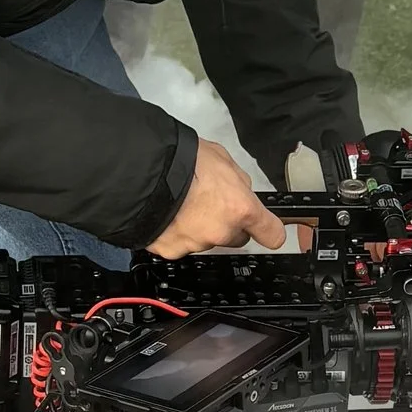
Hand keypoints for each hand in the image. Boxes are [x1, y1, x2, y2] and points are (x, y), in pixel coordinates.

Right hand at [147, 137, 286, 257]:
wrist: (141, 172)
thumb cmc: (180, 160)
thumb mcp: (221, 159)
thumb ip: (238, 181)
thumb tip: (241, 190)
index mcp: (240, 208)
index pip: (271, 233)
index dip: (270, 231)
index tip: (268, 230)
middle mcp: (221, 231)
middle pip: (236, 238)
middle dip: (228, 224)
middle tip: (209, 204)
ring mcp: (196, 244)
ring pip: (206, 241)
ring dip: (199, 227)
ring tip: (183, 204)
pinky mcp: (171, 251)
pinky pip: (180, 244)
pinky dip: (175, 233)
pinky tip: (168, 215)